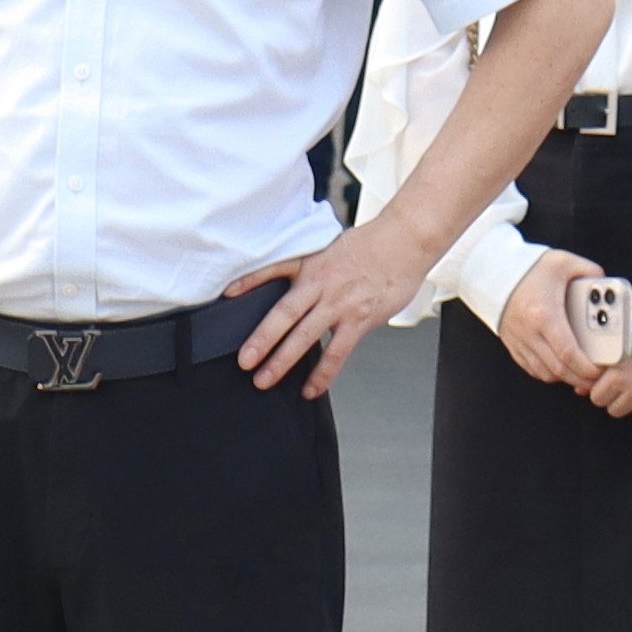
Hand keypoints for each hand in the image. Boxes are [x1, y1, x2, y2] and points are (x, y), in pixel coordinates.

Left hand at [232, 213, 426, 397]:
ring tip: (264, 380)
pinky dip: (323, 373)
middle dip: (261, 339)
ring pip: (306, 336)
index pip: (272, 272)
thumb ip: (311, 269)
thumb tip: (295, 287)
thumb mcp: (331, 248)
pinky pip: (337, 352)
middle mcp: (321, 284)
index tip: (226, 296)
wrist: (404, 241)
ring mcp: (340, 303)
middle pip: (284, 314)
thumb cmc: (370, 245)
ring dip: (283, 360)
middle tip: (243, 361)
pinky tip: (310, 389)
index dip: (248, 283)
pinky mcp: (359, 319)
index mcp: (310, 265)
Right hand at [494, 250, 606, 389]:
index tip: (601, 369)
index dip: (587, 368)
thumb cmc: (529, 268)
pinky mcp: (513, 345)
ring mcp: (519, 341)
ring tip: (582, 373)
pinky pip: (532, 369)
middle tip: (597, 377)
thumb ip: (590, 272)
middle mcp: (530, 332)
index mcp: (545, 315)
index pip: (568, 353)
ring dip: (565, 377)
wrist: (493, 272)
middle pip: (559, 369)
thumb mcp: (564, 262)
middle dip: (581, 378)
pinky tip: (561, 366)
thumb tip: (606, 285)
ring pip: (545, 373)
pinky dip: (549, 373)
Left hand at [585, 352, 631, 418]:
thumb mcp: (623, 343)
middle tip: (612, 382)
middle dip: (604, 394)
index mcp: (616, 367)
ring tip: (627, 385)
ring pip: (619, 410)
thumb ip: (601, 362)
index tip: (596, 380)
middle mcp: (628, 384)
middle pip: (601, 402)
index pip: (593, 390)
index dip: (593, 385)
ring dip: (620, 400)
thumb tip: (579, 389)